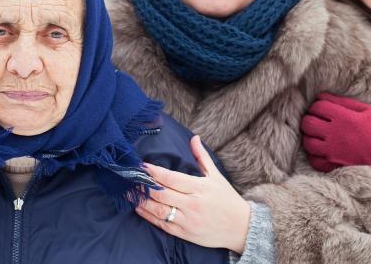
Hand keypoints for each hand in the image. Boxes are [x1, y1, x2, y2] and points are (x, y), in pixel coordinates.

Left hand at [136, 135, 250, 252]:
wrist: (241, 228)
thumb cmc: (227, 199)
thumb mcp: (216, 176)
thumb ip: (202, 157)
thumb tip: (193, 138)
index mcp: (200, 188)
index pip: (172, 179)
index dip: (154, 172)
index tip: (142, 166)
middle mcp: (192, 204)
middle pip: (162, 194)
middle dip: (144, 186)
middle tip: (130, 178)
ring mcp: (188, 220)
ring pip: (159, 210)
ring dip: (142, 201)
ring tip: (129, 193)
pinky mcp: (185, 233)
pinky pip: (162, 224)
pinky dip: (148, 216)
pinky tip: (139, 208)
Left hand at [300, 93, 370, 176]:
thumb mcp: (366, 111)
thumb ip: (343, 102)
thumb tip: (322, 96)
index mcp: (344, 118)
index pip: (317, 106)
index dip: (316, 106)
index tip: (320, 110)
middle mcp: (335, 134)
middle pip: (307, 123)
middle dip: (309, 120)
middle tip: (317, 122)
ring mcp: (332, 151)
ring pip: (307, 142)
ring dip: (310, 138)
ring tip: (318, 137)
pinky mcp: (333, 166)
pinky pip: (313, 160)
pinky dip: (314, 155)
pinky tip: (322, 151)